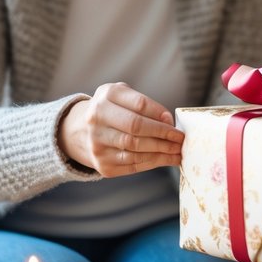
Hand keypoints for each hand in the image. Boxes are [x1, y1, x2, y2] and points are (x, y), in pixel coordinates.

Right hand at [58, 82, 183, 176]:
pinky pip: (133, 165)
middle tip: (180, 139)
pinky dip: (153, 162)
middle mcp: (97, 119)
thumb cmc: (112, 110)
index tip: (174, 122)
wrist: (82, 131)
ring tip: (177, 151)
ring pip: (136, 149)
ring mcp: (97, 143)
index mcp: (105, 96)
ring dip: (162, 151)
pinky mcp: (102, 164)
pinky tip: (166, 159)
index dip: (160, 114)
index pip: (139, 104)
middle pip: (136, 128)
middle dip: (163, 134)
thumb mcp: (123, 97)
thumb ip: (145, 105)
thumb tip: (168, 120)